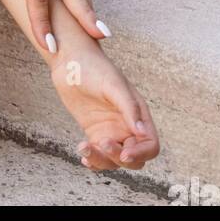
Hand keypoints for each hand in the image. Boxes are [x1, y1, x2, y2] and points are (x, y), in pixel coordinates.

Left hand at [51, 46, 159, 171]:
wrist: (70, 60)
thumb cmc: (94, 67)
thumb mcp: (113, 84)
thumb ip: (129, 107)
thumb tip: (142, 132)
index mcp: (138, 115)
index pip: (150, 145)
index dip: (140, 154)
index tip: (124, 154)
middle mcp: (127, 126)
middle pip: (133, 158)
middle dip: (119, 158)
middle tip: (102, 143)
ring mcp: (111, 130)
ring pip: (114, 160)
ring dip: (102, 160)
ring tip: (84, 147)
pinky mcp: (95, 132)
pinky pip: (99, 155)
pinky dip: (93, 160)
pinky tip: (84, 156)